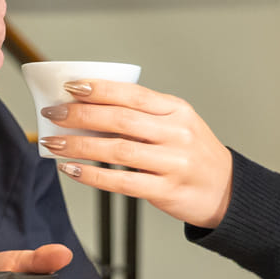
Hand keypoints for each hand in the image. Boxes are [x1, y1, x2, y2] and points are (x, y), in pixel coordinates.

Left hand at [38, 81, 233, 226]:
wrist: (226, 191)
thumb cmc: (193, 154)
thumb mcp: (178, 124)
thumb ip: (143, 115)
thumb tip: (89, 109)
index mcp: (177, 110)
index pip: (132, 93)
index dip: (99, 89)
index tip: (70, 87)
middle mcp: (176, 134)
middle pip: (120, 119)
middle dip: (80, 115)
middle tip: (53, 114)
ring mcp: (173, 163)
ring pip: (117, 150)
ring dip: (79, 146)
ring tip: (54, 143)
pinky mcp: (166, 191)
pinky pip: (121, 182)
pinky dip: (92, 176)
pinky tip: (72, 169)